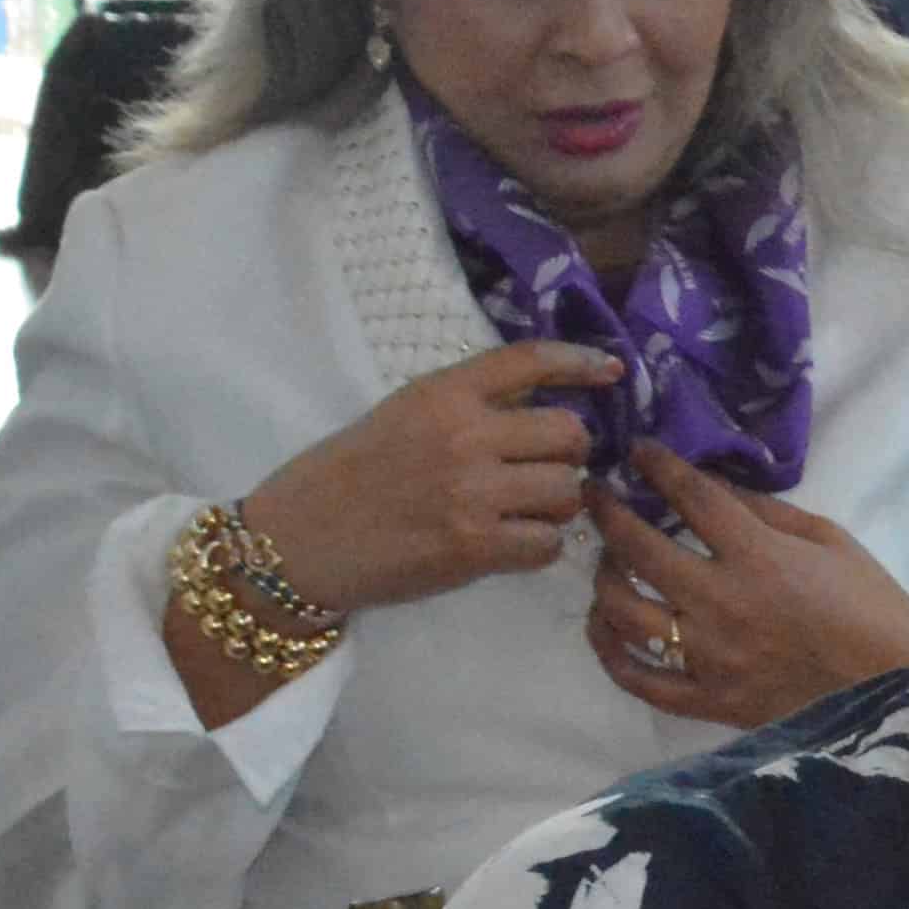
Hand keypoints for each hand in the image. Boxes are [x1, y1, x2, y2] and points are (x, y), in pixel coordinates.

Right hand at [232, 343, 626, 622]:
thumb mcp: (402, 414)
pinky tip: (511, 544)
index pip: (530, 360)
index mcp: (441, 393)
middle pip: (569, 433)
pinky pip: (549, 543)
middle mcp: (463, 435)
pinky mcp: (474, 547)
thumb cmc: (347, 476)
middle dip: (568, 454)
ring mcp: (471, 493)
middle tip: (544, 469)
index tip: (612, 370)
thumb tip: (539, 406)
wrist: (296, 541)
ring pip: (568, 491)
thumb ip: (465, 405)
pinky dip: (540, 546)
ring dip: (557, 505)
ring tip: (523, 511)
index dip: (581, 361)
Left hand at [585, 445, 908, 727]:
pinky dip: (609, 651)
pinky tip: (604, 626)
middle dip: (608, 513)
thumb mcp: (835, 542)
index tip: (639, 451)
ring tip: (606, 563)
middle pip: (639, 549)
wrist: (896, 695)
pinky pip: (639, 678)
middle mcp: (722, 603)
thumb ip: (770, 513)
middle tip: (596, 496)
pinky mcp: (708, 700)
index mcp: (760, 558)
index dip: (660, 466)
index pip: (692, 498)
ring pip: (625, 612)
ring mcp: (709, 657)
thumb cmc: (874, 610)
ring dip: (604, 578)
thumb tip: (715, 489)